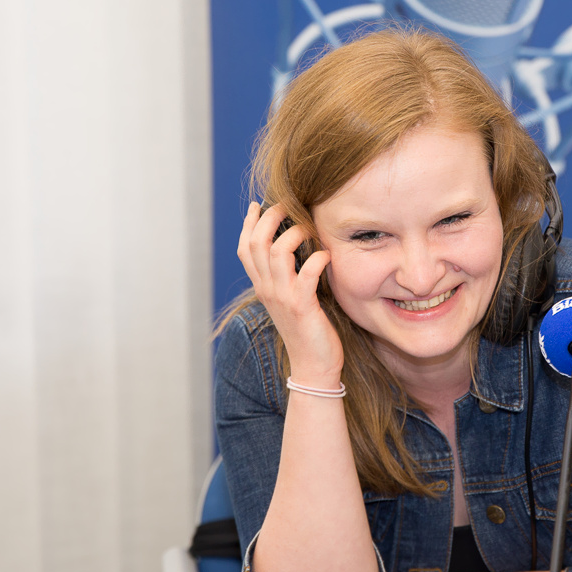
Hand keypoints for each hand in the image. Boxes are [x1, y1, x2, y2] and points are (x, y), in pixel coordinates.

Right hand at [237, 201, 343, 383]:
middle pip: (256, 243)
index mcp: (262, 287)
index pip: (244, 248)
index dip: (249, 224)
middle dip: (270, 218)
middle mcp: (267, 289)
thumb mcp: (289, 299)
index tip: (258, 205)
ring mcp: (282, 297)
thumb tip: (293, 248)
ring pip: (277, 252)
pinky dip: (317, 259)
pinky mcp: (302, 306)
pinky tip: (326, 256)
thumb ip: (286, 276)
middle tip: (287, 207)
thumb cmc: (307, 330)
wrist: (313, 366)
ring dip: (294, 233)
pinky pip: (306, 274)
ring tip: (309, 230)